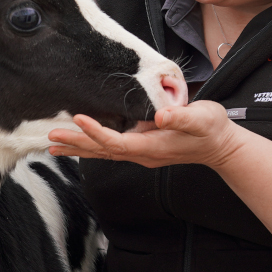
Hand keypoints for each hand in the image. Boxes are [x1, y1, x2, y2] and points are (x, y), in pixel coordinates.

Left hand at [47, 101, 244, 169]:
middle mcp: (142, 153)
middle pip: (103, 151)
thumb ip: (181, 118)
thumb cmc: (212, 129)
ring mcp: (141, 153)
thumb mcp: (201, 119)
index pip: (116, 142)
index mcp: (151, 146)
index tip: (78, 119)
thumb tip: (160, 117)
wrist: (221, 146)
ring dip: (79, 149)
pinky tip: (80, 145)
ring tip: (54, 147)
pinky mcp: (142, 148)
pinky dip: (92, 147)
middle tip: (51, 138)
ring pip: (103, 153)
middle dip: (77, 144)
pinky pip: (111, 150)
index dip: (96, 132)